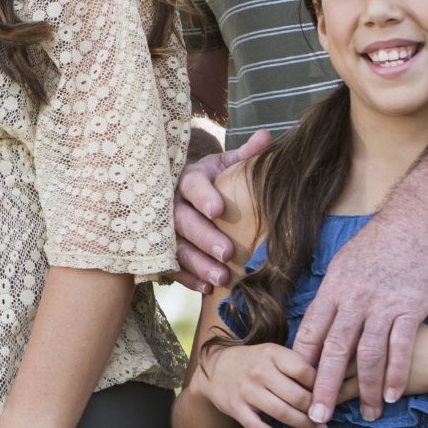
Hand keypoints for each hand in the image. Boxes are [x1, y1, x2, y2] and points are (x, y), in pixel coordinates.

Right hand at [173, 129, 268, 290]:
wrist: (180, 196)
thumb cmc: (212, 182)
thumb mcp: (224, 166)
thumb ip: (245, 156)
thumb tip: (266, 138)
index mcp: (187, 179)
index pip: (191, 184)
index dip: (203, 196)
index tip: (219, 210)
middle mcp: (170, 203)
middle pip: (181, 220)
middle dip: (203, 237)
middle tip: (227, 253)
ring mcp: (162, 228)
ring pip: (174, 246)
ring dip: (197, 263)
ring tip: (221, 279)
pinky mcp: (161, 249)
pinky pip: (170, 266)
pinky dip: (187, 278)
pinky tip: (206, 288)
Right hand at [197, 342, 323, 427]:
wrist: (214, 367)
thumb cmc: (253, 361)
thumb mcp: (272, 353)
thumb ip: (295, 364)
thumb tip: (329, 385)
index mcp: (271, 353)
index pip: (304, 371)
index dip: (321, 386)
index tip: (330, 396)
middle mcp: (258, 371)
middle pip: (297, 396)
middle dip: (316, 410)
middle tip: (326, 417)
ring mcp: (246, 390)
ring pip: (281, 413)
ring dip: (303, 425)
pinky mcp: (235, 408)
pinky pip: (258, 427)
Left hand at [291, 212, 427, 423]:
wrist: (417, 225)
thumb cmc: (380, 246)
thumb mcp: (346, 266)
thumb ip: (333, 297)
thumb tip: (318, 321)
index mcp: (333, 290)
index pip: (311, 331)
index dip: (301, 362)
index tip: (293, 387)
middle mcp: (353, 300)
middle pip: (333, 349)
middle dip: (322, 386)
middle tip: (317, 416)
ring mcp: (382, 305)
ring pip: (367, 354)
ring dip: (364, 388)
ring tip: (363, 414)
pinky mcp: (410, 309)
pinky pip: (399, 347)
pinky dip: (394, 374)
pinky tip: (390, 396)